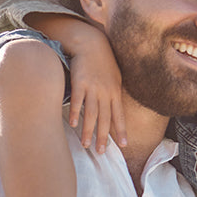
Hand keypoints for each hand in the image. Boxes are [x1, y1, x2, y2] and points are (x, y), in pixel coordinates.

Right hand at [67, 33, 125, 151]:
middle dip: (103, 137)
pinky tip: (73, 124)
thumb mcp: (115, 77)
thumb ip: (114, 93)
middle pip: (105, 118)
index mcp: (115, 92)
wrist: (92, 43)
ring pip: (91, 113)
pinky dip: (75, 113)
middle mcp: (105, 92)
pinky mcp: (79, 82)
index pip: (119, 115)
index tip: (124, 145)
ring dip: (88, 130)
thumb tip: (116, 108)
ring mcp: (92, 87)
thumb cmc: (103, 62)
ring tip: (86, 145)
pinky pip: (77, 100)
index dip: (121, 131)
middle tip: (101, 152)